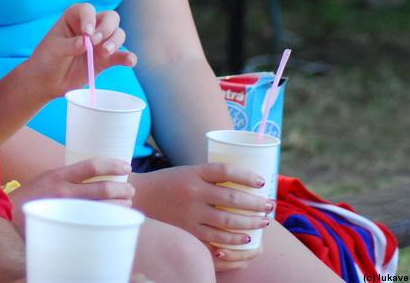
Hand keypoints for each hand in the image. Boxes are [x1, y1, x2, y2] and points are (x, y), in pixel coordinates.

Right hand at [9, 157, 134, 233]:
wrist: (8, 217)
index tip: (126, 166)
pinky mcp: (67, 225)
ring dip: (120, 206)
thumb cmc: (31, 196)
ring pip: (103, 208)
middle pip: (103, 189)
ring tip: (125, 205)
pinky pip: (95, 222)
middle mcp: (64, 192)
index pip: (92, 166)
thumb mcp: (47, 178)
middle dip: (123, 189)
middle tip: (130, 191)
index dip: (113, 165)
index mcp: (59, 175)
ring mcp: (66, 210)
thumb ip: (69, 177)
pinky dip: (109, 219)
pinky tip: (114, 218)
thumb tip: (97, 176)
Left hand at [19, 4, 135, 101]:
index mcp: (74, 18)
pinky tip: (130, 60)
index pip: (87, 10)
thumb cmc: (47, 60)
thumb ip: (70, 45)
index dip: (90, 18)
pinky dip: (128, 57)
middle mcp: (90, 27)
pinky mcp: (105, 60)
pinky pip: (121, 56)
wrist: (47, 81)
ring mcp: (99, 43)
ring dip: (115, 41)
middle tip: (95, 42)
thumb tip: (87, 43)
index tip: (86, 32)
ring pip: (118, 34)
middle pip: (110, 18)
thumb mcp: (54, 50)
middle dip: (106, 28)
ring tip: (104, 52)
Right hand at [131, 164, 274, 271]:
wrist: (140, 197)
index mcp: (194, 172)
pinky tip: (245, 238)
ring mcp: (190, 212)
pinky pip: (216, 237)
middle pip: (232, 198)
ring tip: (263, 221)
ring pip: (228, 220)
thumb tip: (242, 182)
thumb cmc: (168, 183)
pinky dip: (234, 239)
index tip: (262, 181)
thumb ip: (209, 177)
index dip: (246, 175)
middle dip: (256, 204)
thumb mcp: (187, 172)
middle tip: (270, 205)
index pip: (225, 171)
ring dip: (250, 222)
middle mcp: (193, 191)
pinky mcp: (187, 229)